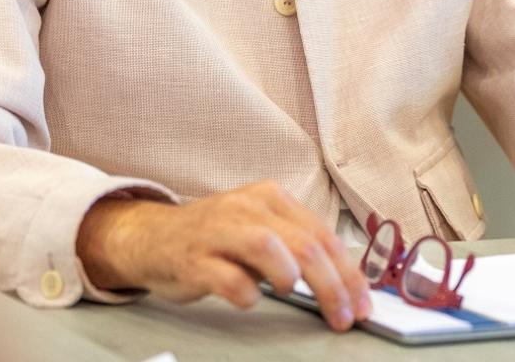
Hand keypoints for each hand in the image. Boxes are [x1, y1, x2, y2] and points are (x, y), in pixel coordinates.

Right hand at [75, 180, 372, 330]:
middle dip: (332, 286)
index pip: (322, 235)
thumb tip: (343, 282)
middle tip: (345, 316)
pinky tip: (250, 298)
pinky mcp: (194, 259)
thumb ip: (296, 246)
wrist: (152, 237)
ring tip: (292, 293)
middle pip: (304, 244)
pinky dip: (247, 293)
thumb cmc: (214, 239)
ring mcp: (218, 231)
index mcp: (270, 197)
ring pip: (269, 248)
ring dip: (291, 278)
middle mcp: (247, 207)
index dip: (348, 274)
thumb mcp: (260, 230)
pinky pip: (229, 278)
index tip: (362, 304)